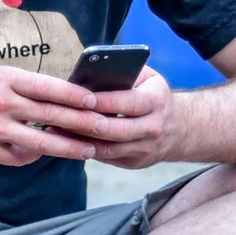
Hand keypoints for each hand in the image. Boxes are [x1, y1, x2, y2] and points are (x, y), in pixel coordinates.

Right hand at [0, 64, 135, 165]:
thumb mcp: (1, 76)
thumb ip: (31, 86)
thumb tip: (69, 96)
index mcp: (7, 79)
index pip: (48, 88)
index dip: (75, 96)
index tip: (95, 101)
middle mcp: (1, 103)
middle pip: (50, 116)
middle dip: (81, 124)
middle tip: (103, 128)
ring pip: (40, 142)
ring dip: (68, 147)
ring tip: (88, 150)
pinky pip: (20, 157)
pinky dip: (36, 156)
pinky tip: (49, 153)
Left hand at [41, 65, 175, 169]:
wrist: (179, 127)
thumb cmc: (152, 94)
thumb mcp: (147, 78)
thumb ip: (123, 73)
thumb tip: (90, 73)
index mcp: (156, 101)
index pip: (128, 103)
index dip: (104, 101)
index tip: (81, 97)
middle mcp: (153, 127)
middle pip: (116, 130)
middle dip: (87, 124)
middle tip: (61, 117)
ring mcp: (145, 148)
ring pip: (108, 147)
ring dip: (81, 139)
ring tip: (56, 129)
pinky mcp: (135, 162)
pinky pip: (106, 157)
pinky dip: (85, 149)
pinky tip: (66, 141)